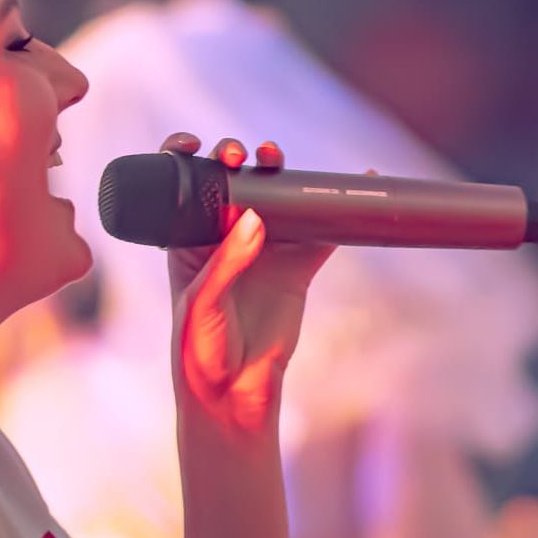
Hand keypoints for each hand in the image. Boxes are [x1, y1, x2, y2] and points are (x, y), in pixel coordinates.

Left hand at [164, 133, 332, 433]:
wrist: (235, 392)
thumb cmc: (199, 348)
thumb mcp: (201, 302)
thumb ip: (226, 261)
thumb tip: (254, 216)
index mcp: (186, 239)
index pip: (181, 186)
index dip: (184, 157)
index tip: (193, 145)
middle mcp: (225, 237)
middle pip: (233, 181)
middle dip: (236, 157)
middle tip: (241, 157)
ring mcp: (264, 249)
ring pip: (276, 196)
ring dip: (278, 170)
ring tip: (275, 158)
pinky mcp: (298, 266)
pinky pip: (321, 229)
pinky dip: (338, 207)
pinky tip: (356, 178)